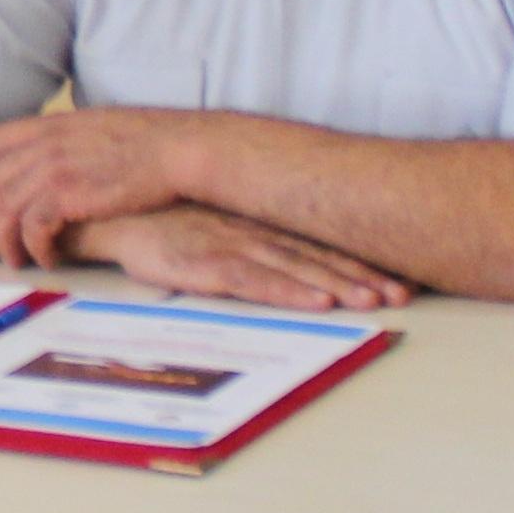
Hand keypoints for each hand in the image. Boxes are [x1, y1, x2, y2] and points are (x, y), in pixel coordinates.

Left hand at [0, 108, 201, 267]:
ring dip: (5, 244)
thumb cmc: (145, 142)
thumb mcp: (94, 128)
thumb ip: (64, 141)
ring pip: (5, 212)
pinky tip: (47, 259)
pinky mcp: (69, 196)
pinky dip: (35, 249)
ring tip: (15, 262)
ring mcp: (54, 170)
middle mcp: (43, 146)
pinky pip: (33, 229)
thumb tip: (48, 162)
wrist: (176, 148)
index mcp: (48, 126)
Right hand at [62, 203, 412, 312]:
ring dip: (337, 286)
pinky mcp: (202, 264)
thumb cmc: (162, 222)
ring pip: (295, 271)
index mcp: (259, 226)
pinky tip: (315, 302)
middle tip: (404, 294)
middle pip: (319, 259)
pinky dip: (288, 293)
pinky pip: (253, 282)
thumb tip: (291, 266)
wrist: (108, 210)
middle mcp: (253, 234)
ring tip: (374, 301)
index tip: (401, 279)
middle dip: (364, 277)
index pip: (321, 246)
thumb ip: (251, 244)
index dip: (361, 262)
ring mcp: (230, 247)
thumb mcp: (215, 228)